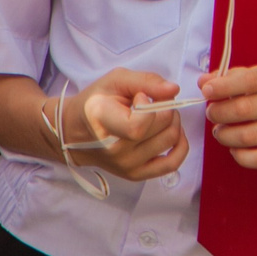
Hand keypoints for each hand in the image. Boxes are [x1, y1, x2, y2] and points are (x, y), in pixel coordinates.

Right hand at [72, 69, 188, 181]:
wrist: (75, 132)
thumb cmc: (96, 103)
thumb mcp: (115, 81)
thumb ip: (145, 81)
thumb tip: (174, 90)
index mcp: (102, 123)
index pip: (138, 126)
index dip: (150, 106)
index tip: (141, 96)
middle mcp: (114, 150)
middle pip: (161, 128)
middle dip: (166, 107)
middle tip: (153, 101)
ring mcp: (126, 165)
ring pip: (170, 140)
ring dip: (173, 122)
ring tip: (158, 114)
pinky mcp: (136, 174)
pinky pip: (172, 164)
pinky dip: (181, 146)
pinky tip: (174, 132)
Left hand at [202, 62, 256, 169]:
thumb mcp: (254, 78)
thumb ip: (228, 78)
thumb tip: (204, 82)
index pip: (249, 80)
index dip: (224, 87)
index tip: (206, 91)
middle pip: (245, 109)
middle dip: (220, 113)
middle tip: (211, 114)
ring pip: (248, 137)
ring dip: (225, 136)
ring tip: (220, 131)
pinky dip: (240, 156)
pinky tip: (234, 148)